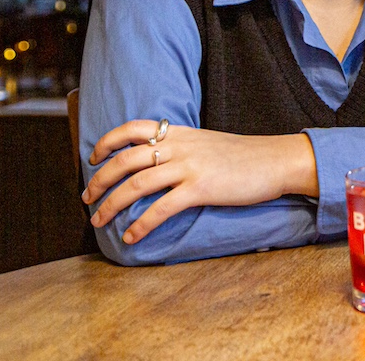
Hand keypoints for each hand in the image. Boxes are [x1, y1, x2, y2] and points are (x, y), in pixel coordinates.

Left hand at [82, 122, 316, 244]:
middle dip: (100, 179)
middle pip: (125, 159)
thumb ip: (183, 147)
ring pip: (136, 184)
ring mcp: (190, 166)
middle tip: (87, 197)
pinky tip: (132, 237)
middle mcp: (180, 146)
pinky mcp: (201, 188)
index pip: (133, 128)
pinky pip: (161, 208)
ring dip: (111, 204)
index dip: (107, 142)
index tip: (93, 157)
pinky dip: (141, 224)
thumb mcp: (208, 142)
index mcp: (181, 132)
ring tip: (98, 220)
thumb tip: (159, 162)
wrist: (277, 160)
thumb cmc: (245, 156)